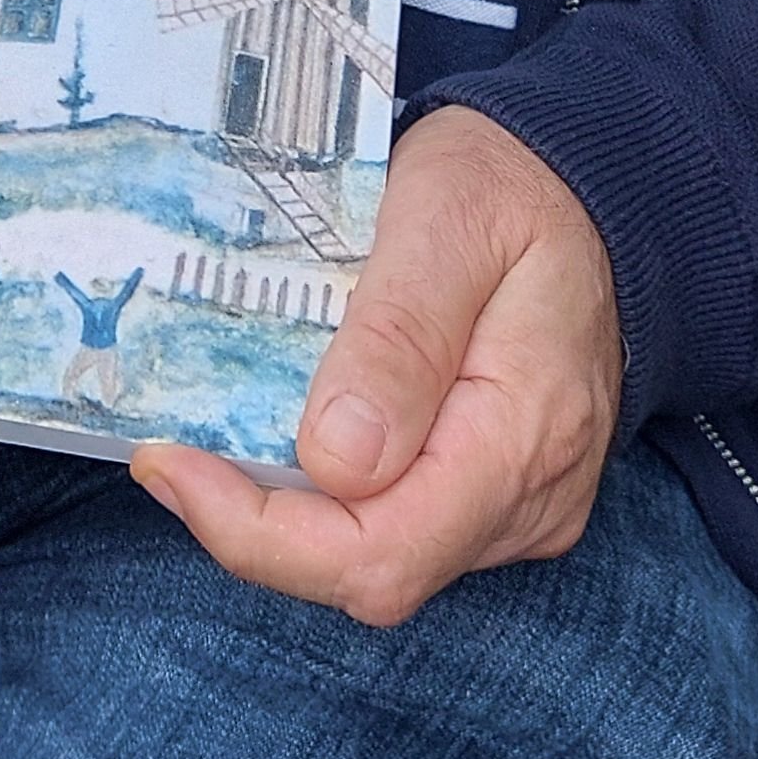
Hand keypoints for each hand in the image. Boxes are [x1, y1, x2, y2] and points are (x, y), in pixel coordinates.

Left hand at [131, 105, 621, 624]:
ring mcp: (517, 505)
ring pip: (376, 556)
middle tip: (169, 449)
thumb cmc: (510, 187)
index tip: (170, 462)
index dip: (259, 535)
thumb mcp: (447, 220)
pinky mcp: (496, 495)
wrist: (588, 190)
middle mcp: (530, 496)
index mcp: (524, 434)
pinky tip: (275, 436)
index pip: (380, 554)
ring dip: (281, 514)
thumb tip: (336, 460)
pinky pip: (397, 525)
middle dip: (254, 527)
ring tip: (208, 437)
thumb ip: (399, 339)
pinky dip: (321, 497)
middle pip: (369, 570)